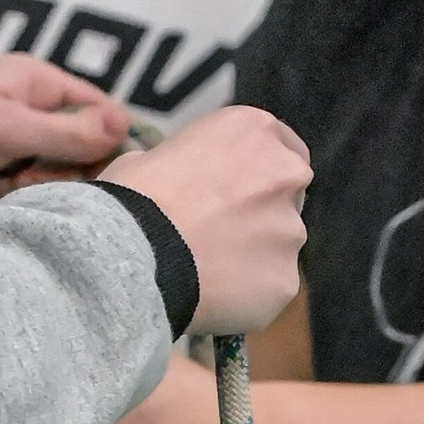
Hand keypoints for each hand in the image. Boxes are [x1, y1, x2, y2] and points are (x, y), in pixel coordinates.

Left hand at [0, 54, 130, 221]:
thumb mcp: (6, 127)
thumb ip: (67, 133)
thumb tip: (125, 127)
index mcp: (36, 85)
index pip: (100, 111)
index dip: (109, 142)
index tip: (101, 169)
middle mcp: (29, 118)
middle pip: (82, 155)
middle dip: (62, 174)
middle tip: (27, 176)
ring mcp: (9, 157)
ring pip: (54, 187)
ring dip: (30, 195)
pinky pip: (23, 207)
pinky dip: (9, 210)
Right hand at [104, 106, 308, 336]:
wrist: (132, 255)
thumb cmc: (133, 198)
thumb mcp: (153, 156)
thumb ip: (191, 164)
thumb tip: (184, 183)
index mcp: (255, 130)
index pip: (283, 146)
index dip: (259, 170)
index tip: (239, 189)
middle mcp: (286, 173)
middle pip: (290, 193)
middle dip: (264, 210)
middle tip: (221, 231)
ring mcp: (291, 229)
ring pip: (281, 243)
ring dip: (256, 252)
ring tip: (209, 268)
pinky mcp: (286, 278)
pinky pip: (271, 285)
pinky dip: (249, 292)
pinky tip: (213, 293)